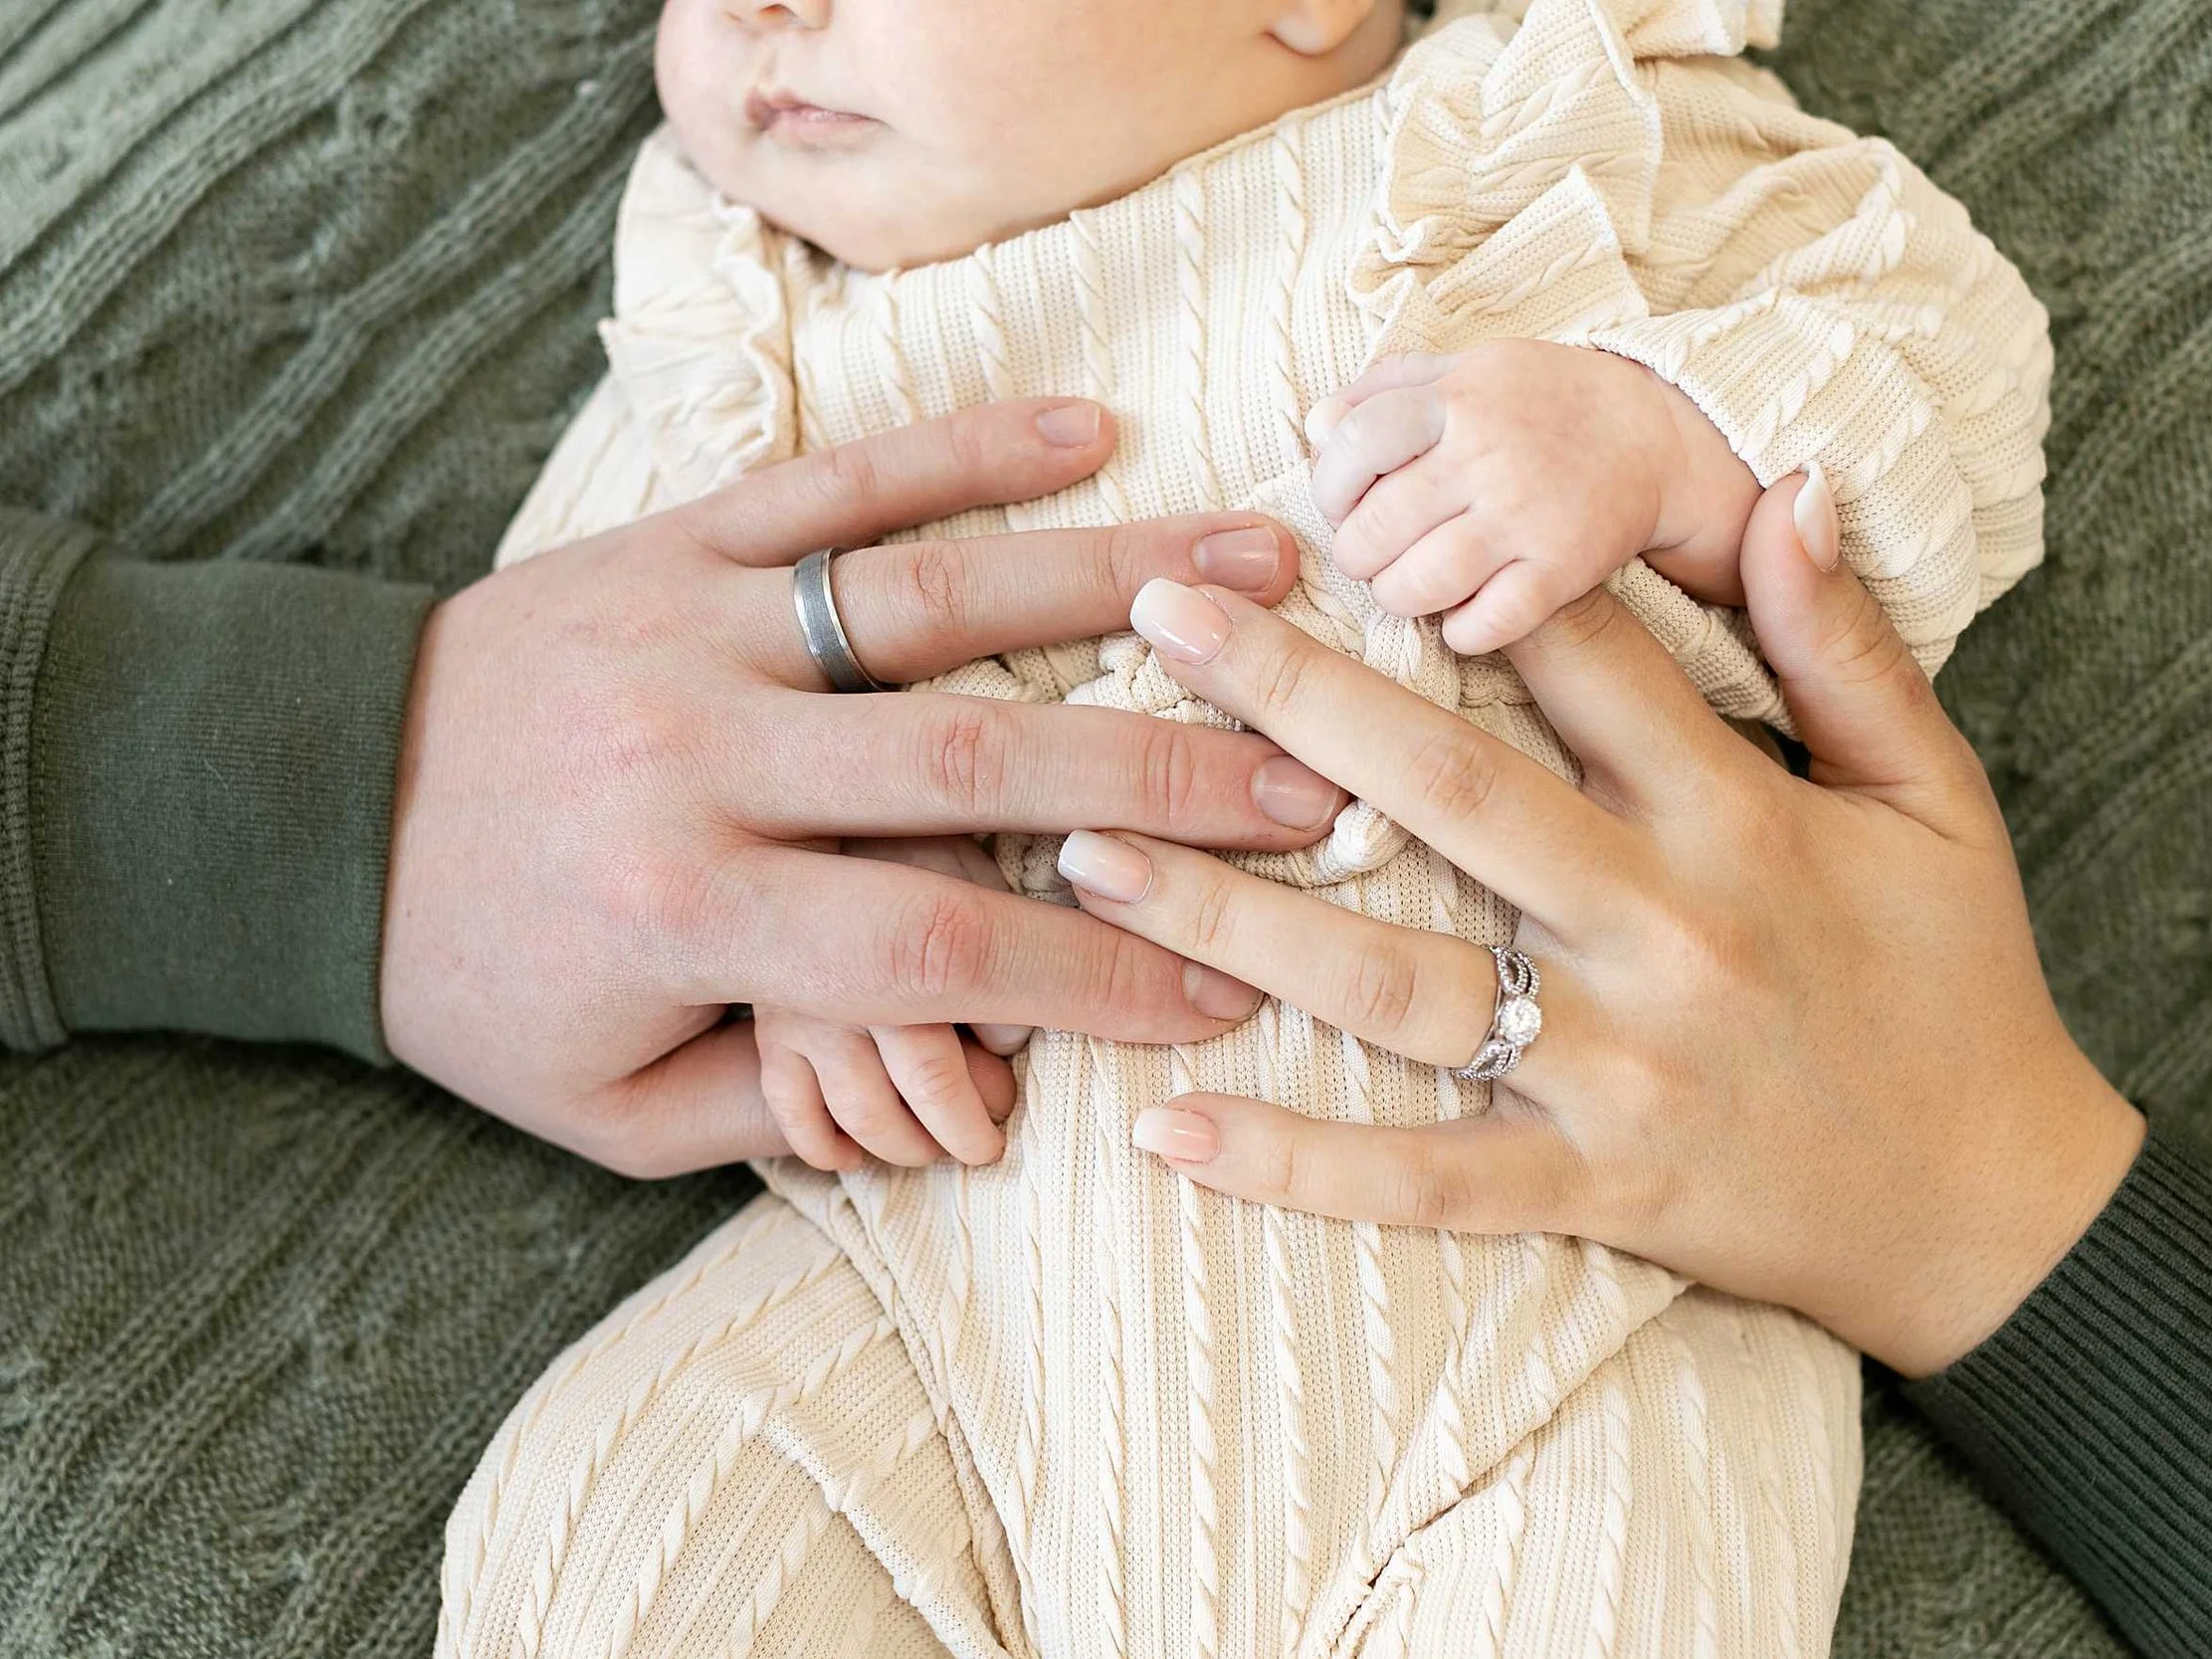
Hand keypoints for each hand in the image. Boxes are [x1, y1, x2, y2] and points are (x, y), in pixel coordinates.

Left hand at [380, 397, 1344, 1178]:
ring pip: (929, 596)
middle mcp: (698, 758)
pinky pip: (831, 484)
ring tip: (1263, 570)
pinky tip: (1089, 431)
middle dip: (1162, 775)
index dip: (1096, 976)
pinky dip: (963, 451)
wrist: (297, 810)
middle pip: (971, 760)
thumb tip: (977, 1091)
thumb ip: (792, 1114)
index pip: (935, 946)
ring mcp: (688, 628)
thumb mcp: (609, 1107)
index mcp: (687, 913)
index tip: (1227, 989)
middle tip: (1313, 786)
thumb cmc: (478, 978)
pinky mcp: (668, 539)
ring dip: (1112, 580)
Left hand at [1069, 477, 2143, 1375]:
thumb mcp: (1936, 794)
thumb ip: (1849, 644)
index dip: (1451, 571)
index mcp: (1741, 816)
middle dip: (1294, 696)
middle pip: (1453, 793)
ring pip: (1398, 983)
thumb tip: (1790, 483)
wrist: (1995, 1210)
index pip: (1583, 661)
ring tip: (1090, 848)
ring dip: (1235, 916)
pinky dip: (1297, 1164)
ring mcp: (1615, 1070)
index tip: (1317, 505)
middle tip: (1156, 613)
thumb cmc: (1956, 981)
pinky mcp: (1590, 1186)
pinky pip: (1423, 1180)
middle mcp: (1663, 931)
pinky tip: (1169, 1132)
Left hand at [1307, 341, 1761, 654]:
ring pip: (1418, 585)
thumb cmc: (1542, 403)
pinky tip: (1460, 616)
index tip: (1341, 503)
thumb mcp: (1470, 367)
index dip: (1329, 485)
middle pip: (1375, 530)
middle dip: (1356, 554)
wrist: (1654, 436)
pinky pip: (1485, 624)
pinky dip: (1459, 632)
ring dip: (1396, 596)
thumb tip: (1316, 427)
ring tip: (1407, 586)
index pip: (1356, 442)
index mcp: (1459, 399)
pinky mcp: (1562, 571)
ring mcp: (1526, 518)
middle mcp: (1489, 457)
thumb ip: (1387, 387)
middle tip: (1371, 555)